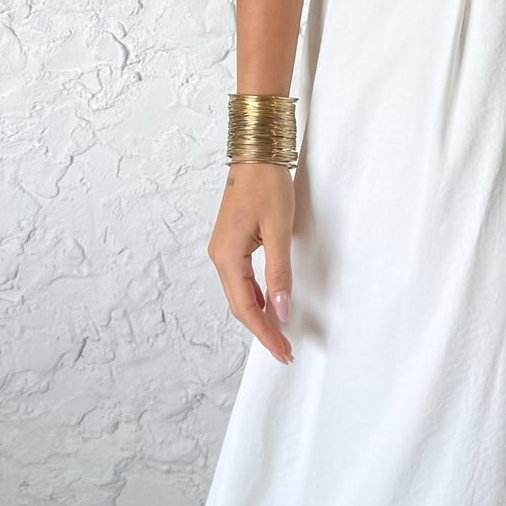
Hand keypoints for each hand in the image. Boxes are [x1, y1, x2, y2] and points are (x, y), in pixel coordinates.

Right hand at [210, 163, 294, 363]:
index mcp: (227, 257)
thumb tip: (282, 311)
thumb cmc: (266, 185)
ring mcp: (223, 251)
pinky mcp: (232, 244)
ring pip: (240, 295)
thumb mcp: (279, 230)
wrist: (256, 153)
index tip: (283, 352)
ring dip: (259, 316)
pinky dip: (256, 298)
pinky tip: (270, 305)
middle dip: (262, 331)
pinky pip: (241, 281)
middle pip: (240, 306)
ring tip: (280, 335)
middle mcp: (220, 257)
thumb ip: (280, 273)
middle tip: (286, 351)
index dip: (265, 333)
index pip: (246, 307)